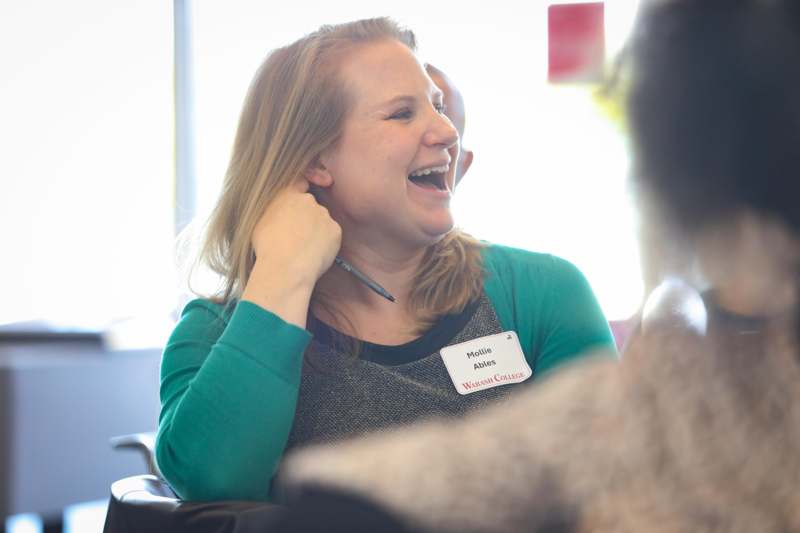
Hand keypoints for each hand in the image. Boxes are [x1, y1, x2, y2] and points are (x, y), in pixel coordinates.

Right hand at [242, 179, 340, 327]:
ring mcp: (323, 214)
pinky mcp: (334, 230)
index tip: (308, 192)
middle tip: (296, 238)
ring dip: (315, 231)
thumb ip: (271, 210)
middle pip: (310, 206)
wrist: (285, 268)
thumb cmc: (267, 249)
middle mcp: (307, 200)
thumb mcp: (257, 222)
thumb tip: (275, 212)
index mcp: (286, 195)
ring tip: (302, 250)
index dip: (303, 187)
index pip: (299, 182)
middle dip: (306, 218)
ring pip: (321, 221)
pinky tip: (313, 254)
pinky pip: (331, 235)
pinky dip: (325, 243)